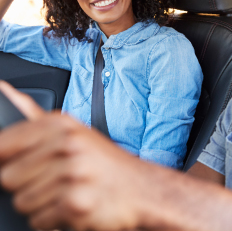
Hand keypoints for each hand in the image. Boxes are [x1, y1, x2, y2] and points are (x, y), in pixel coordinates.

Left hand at [0, 82, 150, 230]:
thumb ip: (35, 115)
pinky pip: (39, 220)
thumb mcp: (74, 131)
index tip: (25, 165)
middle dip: (27, 185)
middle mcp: (67, 144)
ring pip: (22, 202)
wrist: (143, 189)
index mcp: (61, 124)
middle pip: (8, 177)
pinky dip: (53, 220)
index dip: (8, 159)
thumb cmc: (106, 163)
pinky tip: (74, 206)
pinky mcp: (75, 203)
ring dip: (41, 204)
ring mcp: (72, 174)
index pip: (4, 143)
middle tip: (55, 180)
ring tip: (67, 193)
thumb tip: (5, 90)